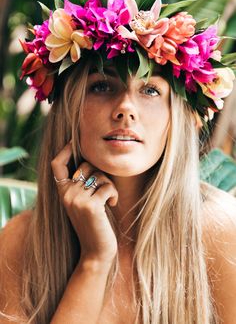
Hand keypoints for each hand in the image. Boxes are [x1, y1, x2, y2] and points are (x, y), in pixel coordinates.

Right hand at [51, 143, 118, 264]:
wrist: (96, 251)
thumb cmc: (94, 223)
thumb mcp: (82, 201)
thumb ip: (80, 183)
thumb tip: (89, 160)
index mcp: (62, 192)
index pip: (56, 164)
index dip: (64, 150)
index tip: (74, 142)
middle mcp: (66, 194)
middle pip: (87, 165)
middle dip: (101, 173)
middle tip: (105, 189)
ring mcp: (76, 199)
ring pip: (99, 176)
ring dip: (109, 186)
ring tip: (108, 199)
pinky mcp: (90, 205)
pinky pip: (108, 187)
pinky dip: (114, 194)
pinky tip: (112, 205)